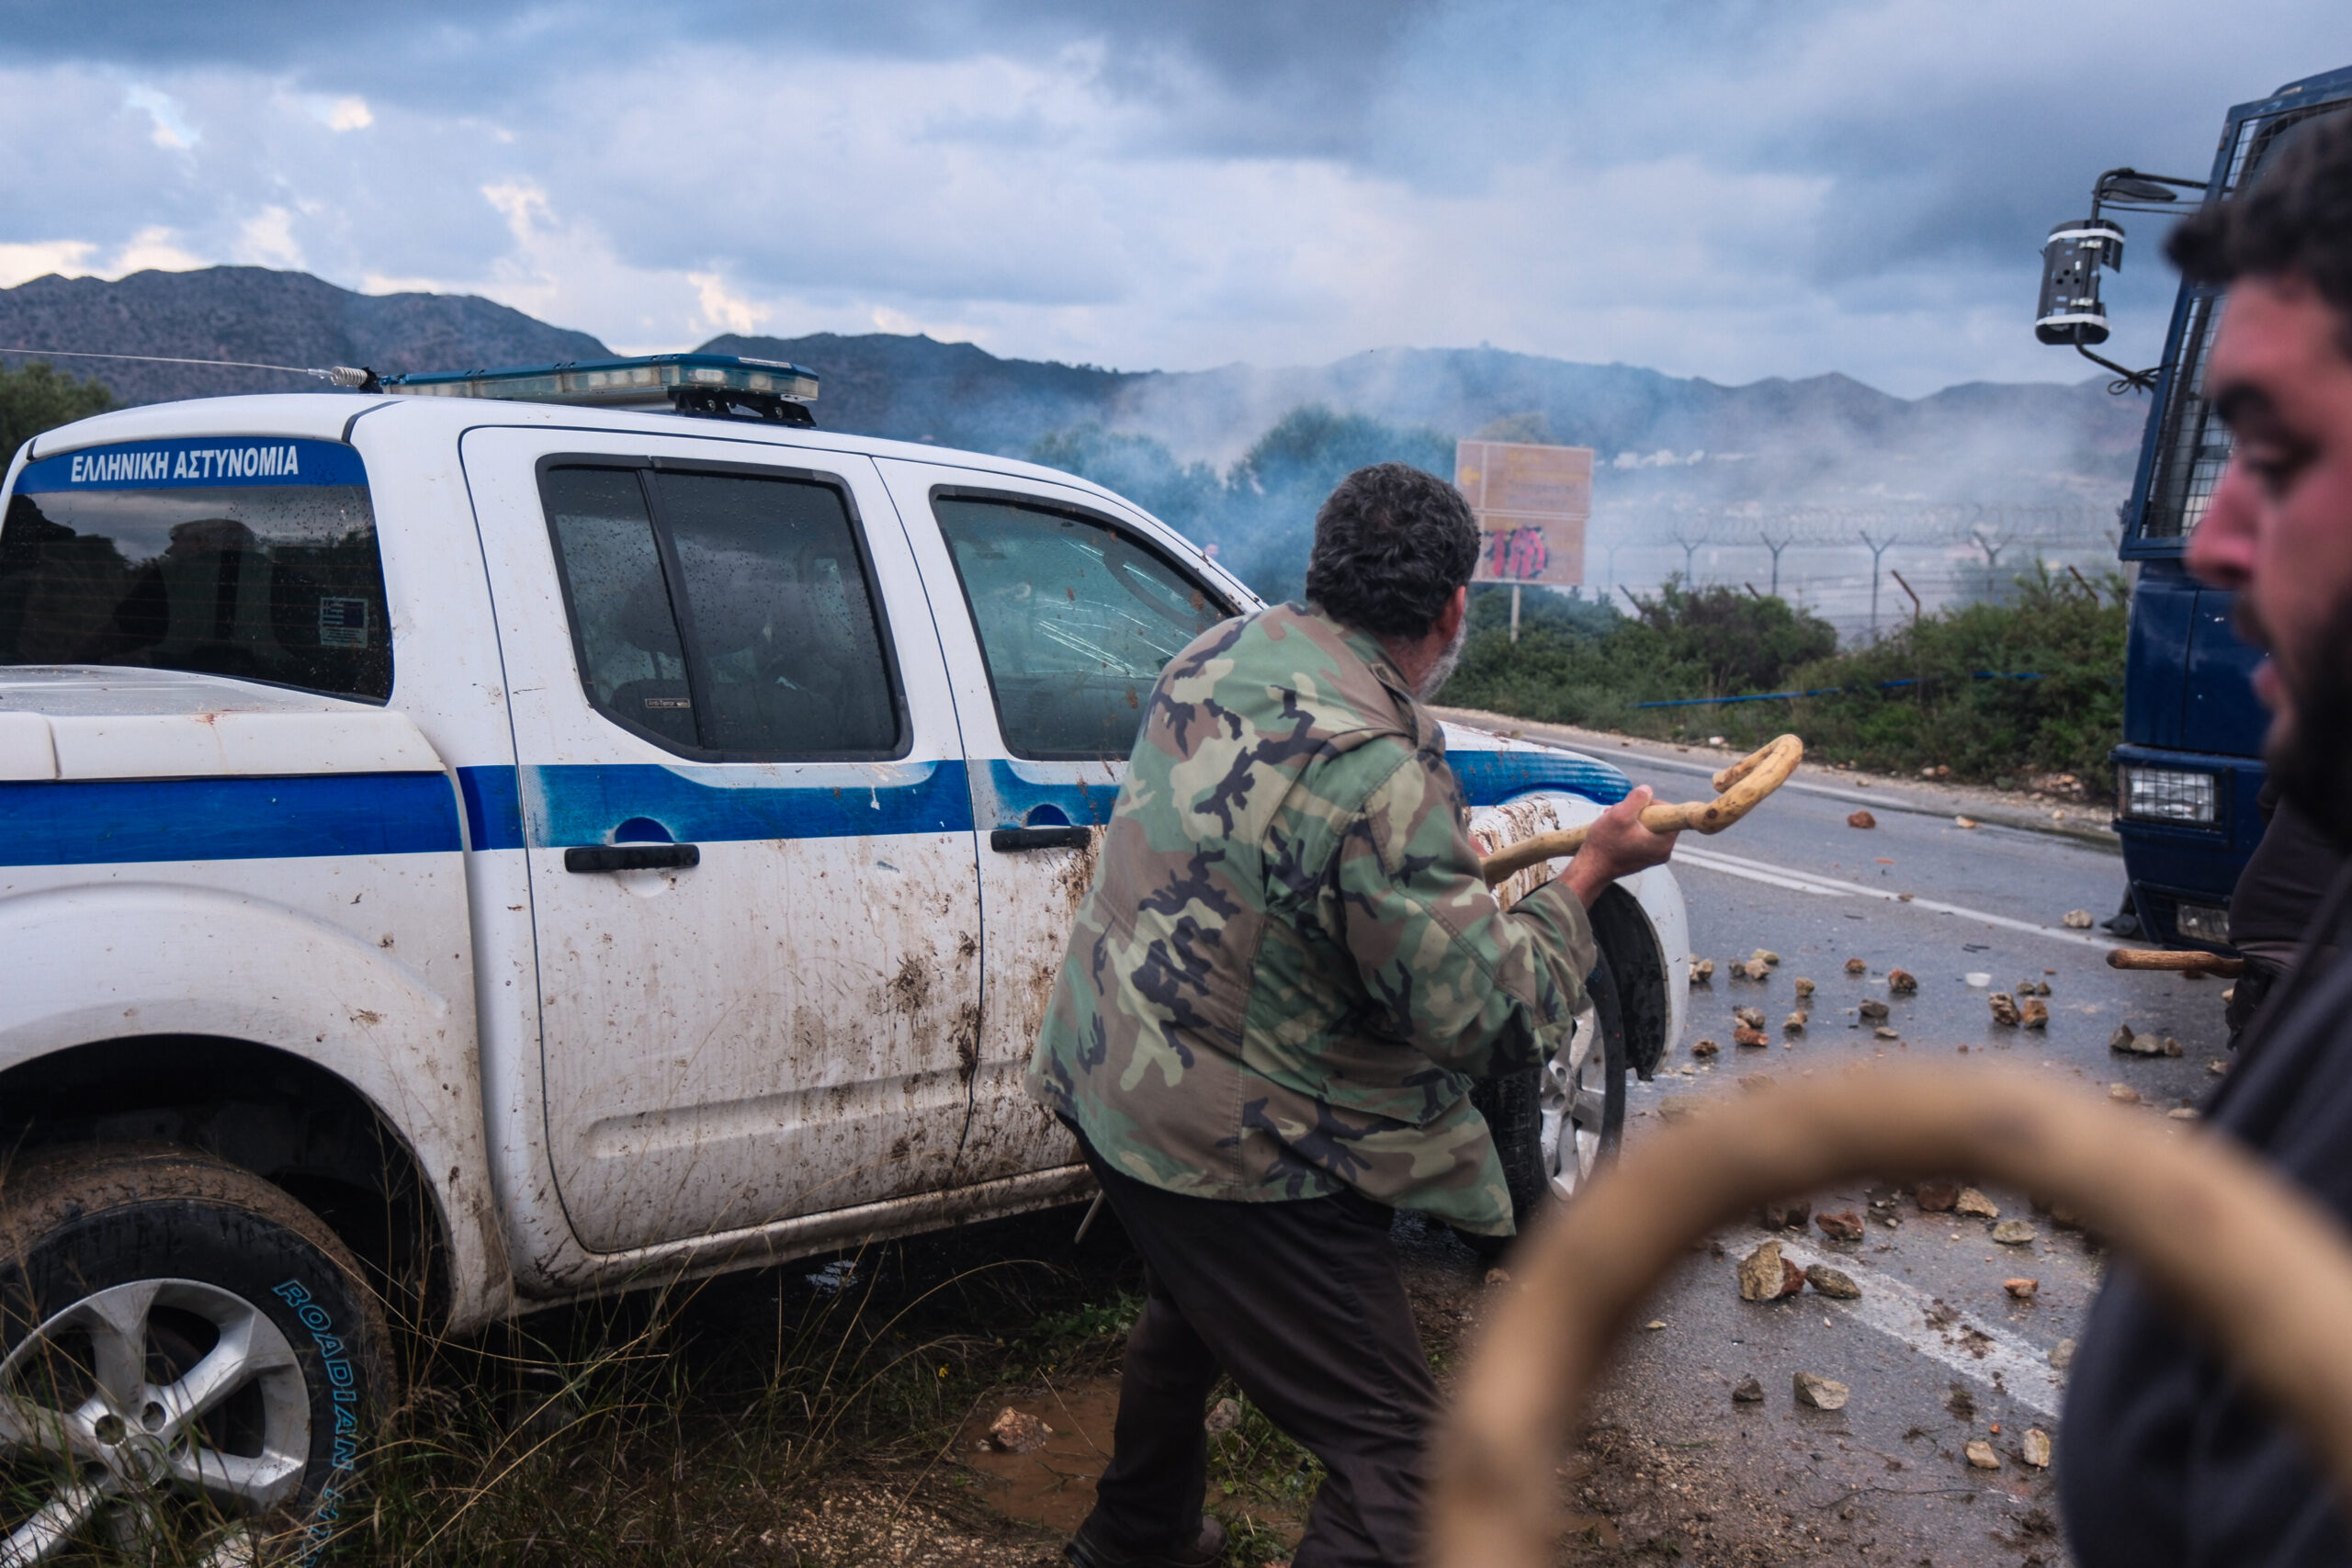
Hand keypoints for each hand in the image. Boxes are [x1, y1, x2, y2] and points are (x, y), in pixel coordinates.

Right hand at [1563, 785, 1679, 906]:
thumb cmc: (1605, 845)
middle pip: (1656, 818)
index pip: (1667, 810)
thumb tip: (1647, 790)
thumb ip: (1637, 798)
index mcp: (1664, 842)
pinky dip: (1628, 830)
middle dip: (1636, 811)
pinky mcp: (1643, 857)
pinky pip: (1641, 836)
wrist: (1590, 869)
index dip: (1649, 803)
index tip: (1633, 808)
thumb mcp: (1620, 814)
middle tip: (1618, 814)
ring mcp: (1654, 855)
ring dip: (1629, 819)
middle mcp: (1664, 851)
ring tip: (1612, 822)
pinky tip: (1614, 831)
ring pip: (1646, 826)